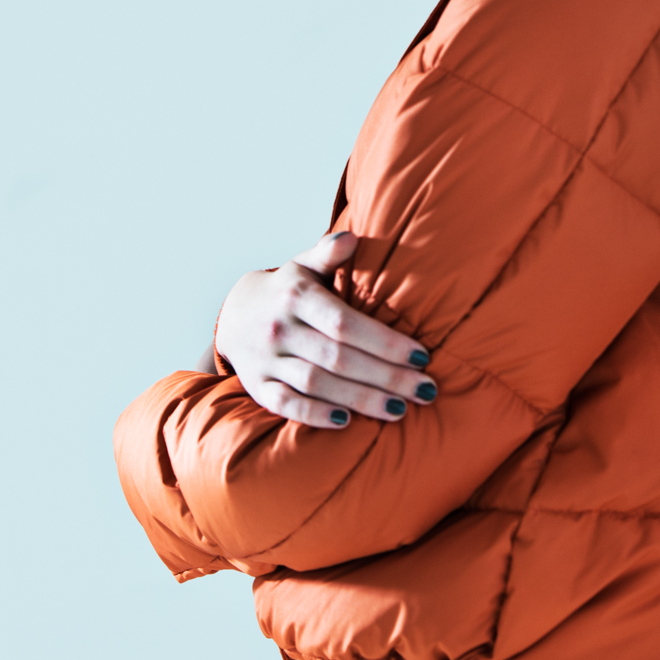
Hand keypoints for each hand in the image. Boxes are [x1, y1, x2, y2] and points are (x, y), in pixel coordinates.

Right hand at [209, 231, 436, 429]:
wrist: (234, 314)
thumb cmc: (287, 290)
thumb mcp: (305, 265)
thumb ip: (328, 252)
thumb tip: (352, 238)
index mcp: (297, 296)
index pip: (346, 324)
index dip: (385, 342)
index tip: (422, 357)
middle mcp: (280, 328)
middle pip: (339, 358)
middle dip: (386, 377)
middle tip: (425, 390)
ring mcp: (267, 359)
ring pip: (317, 383)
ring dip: (360, 399)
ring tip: (400, 410)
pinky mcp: (257, 386)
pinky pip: (286, 404)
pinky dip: (315, 414)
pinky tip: (347, 422)